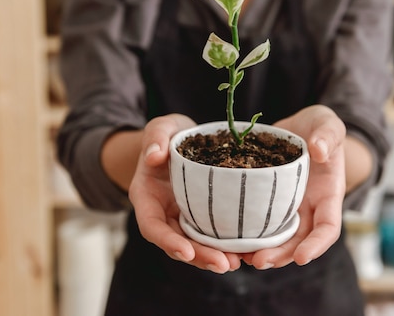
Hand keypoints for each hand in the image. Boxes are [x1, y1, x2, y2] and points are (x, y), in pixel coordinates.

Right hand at [128, 114, 242, 273]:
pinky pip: (212, 234)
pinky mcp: (202, 217)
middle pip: (177, 243)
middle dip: (199, 257)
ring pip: (196, 244)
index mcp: (146, 197)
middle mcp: (163, 213)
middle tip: (224, 264)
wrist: (182, 139)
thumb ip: (155, 137)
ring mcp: (182, 217)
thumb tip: (153, 156)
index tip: (185, 251)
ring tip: (238, 262)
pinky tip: (246, 250)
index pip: (152, 226)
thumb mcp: (160, 127)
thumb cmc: (167, 134)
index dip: (167, 242)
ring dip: (215, 256)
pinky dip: (226, 244)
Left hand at [242, 105, 346, 268]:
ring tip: (240, 258)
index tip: (301, 258)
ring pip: (277, 238)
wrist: (299, 127)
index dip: (316, 245)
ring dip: (261, 251)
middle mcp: (308, 207)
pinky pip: (258, 222)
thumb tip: (319, 150)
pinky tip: (229, 240)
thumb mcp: (327, 123)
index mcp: (328, 195)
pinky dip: (246, 234)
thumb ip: (327, 135)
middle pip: (298, 241)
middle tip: (258, 261)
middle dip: (281, 255)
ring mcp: (287, 207)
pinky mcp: (266, 201)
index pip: (327, 227)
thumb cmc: (319, 126)